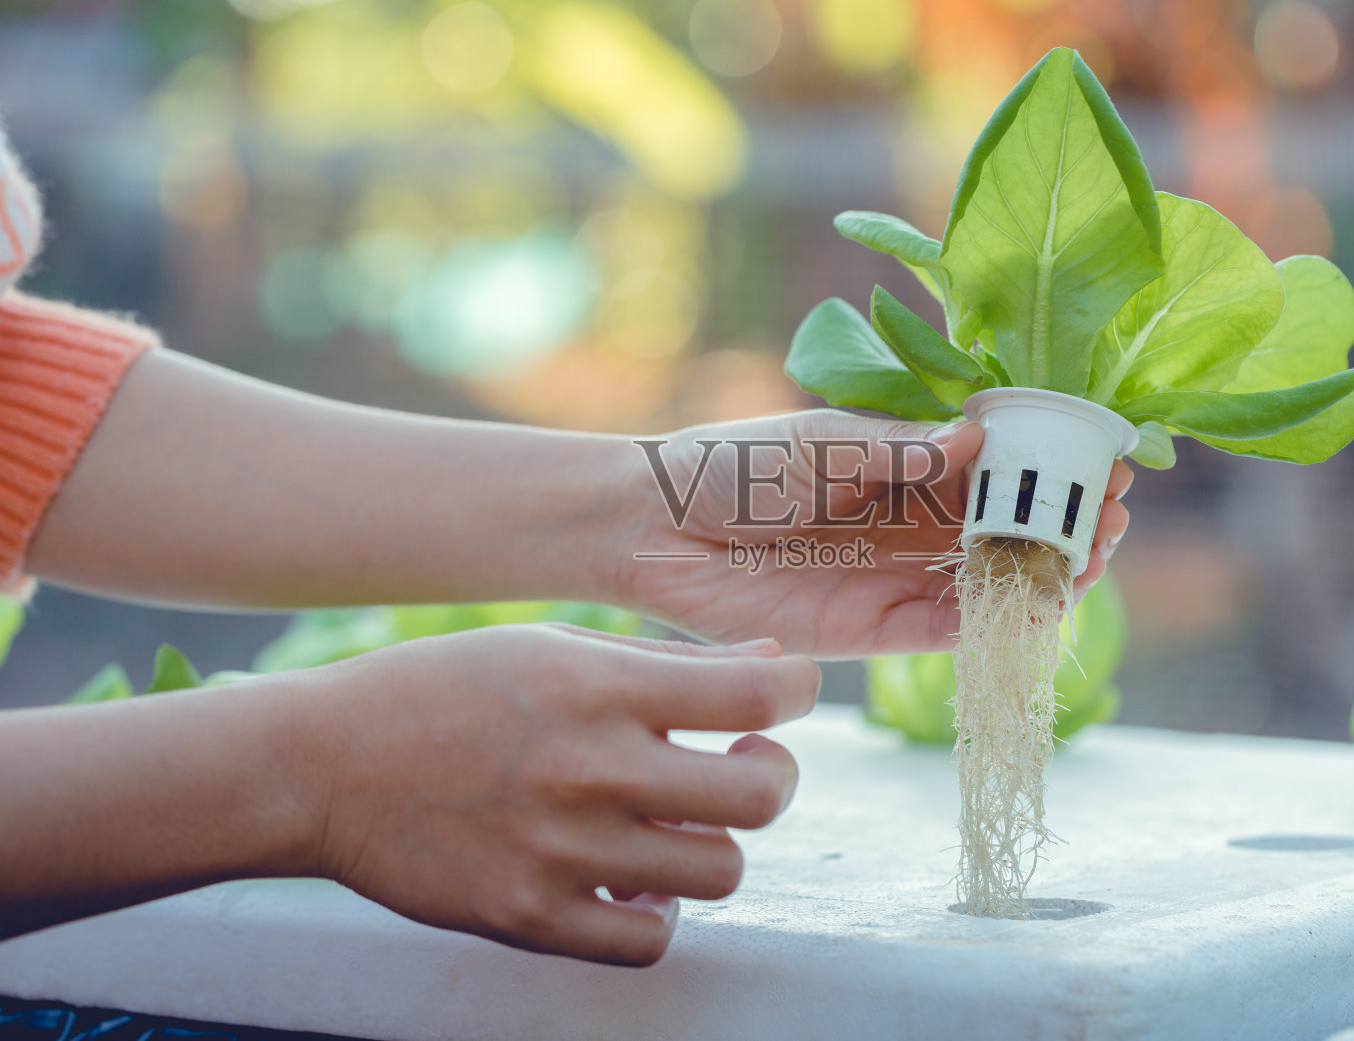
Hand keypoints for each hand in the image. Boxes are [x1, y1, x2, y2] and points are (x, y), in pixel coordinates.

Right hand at [301, 625, 818, 965]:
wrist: (321, 766)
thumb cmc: (445, 690)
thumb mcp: (553, 647)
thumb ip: (668, 662)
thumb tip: (774, 663)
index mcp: (596, 686)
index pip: (757, 693)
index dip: (797, 690)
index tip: (785, 695)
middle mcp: (588, 770)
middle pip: (761, 797)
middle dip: (773, 775)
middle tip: (743, 762)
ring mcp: (559, 854)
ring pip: (720, 872)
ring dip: (714, 844)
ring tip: (676, 821)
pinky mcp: (528, 919)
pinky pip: (650, 940)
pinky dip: (658, 913)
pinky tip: (633, 880)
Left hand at [620, 410, 1132, 657]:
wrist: (654, 532)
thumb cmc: (728, 467)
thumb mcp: (818, 444)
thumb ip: (894, 450)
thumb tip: (975, 437)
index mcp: (901, 464)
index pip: (995, 466)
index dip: (1050, 464)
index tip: (1105, 458)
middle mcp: (909, 522)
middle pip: (1006, 527)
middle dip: (1063, 522)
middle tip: (1113, 516)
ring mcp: (894, 577)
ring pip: (986, 581)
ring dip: (1042, 574)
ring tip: (1092, 561)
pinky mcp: (871, 630)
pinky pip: (944, 630)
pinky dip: (990, 625)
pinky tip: (1035, 611)